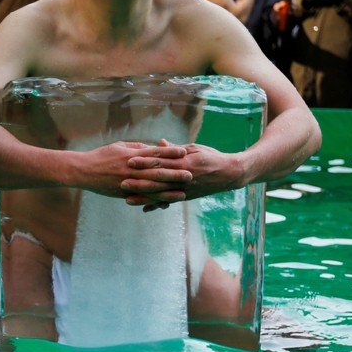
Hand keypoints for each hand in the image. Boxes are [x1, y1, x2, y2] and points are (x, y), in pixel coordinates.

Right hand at [71, 140, 190, 199]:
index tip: (184, 151)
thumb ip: (137, 147)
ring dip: (168, 191)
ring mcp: (127, 182)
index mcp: (131, 154)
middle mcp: (131, 168)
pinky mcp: (123, 193)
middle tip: (190, 174)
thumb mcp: (120, 146)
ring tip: (183, 193)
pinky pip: (142, 198)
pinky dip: (154, 202)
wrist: (83, 170)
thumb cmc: (102, 155)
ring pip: (151, 187)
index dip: (170, 152)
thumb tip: (154, 148)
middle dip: (174, 173)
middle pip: (156, 171)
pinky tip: (166, 204)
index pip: (154, 152)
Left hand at [123, 142, 244, 209]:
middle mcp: (183, 176)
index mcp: (184, 161)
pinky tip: (144, 208)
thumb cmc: (211, 157)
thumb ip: (174, 149)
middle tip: (122, 182)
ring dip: (144, 197)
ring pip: (161, 194)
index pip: (161, 160)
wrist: (230, 174)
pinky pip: (169, 201)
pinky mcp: (186, 196)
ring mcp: (185, 188)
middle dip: (140, 182)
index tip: (129, 161)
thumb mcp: (194, 148)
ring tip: (128, 199)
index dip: (145, 161)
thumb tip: (158, 143)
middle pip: (158, 179)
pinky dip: (157, 205)